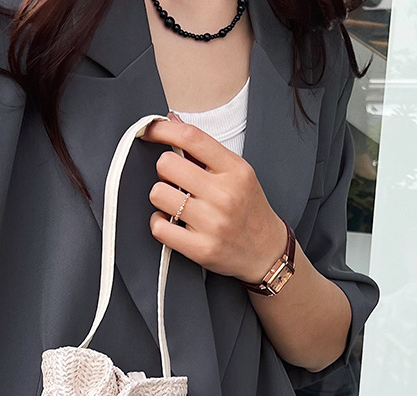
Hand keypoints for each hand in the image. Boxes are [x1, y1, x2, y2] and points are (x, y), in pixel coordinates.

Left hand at [141, 114, 285, 284]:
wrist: (266, 252)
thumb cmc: (249, 210)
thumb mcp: (239, 174)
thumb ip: (206, 152)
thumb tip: (173, 122)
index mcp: (235, 170)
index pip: (192, 138)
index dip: (164, 130)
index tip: (150, 130)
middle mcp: (224, 195)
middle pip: (166, 165)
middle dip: (165, 171)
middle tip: (175, 181)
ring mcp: (212, 223)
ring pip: (158, 194)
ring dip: (161, 198)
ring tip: (176, 204)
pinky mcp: (200, 248)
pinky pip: (159, 227)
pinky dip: (159, 223)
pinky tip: (171, 223)